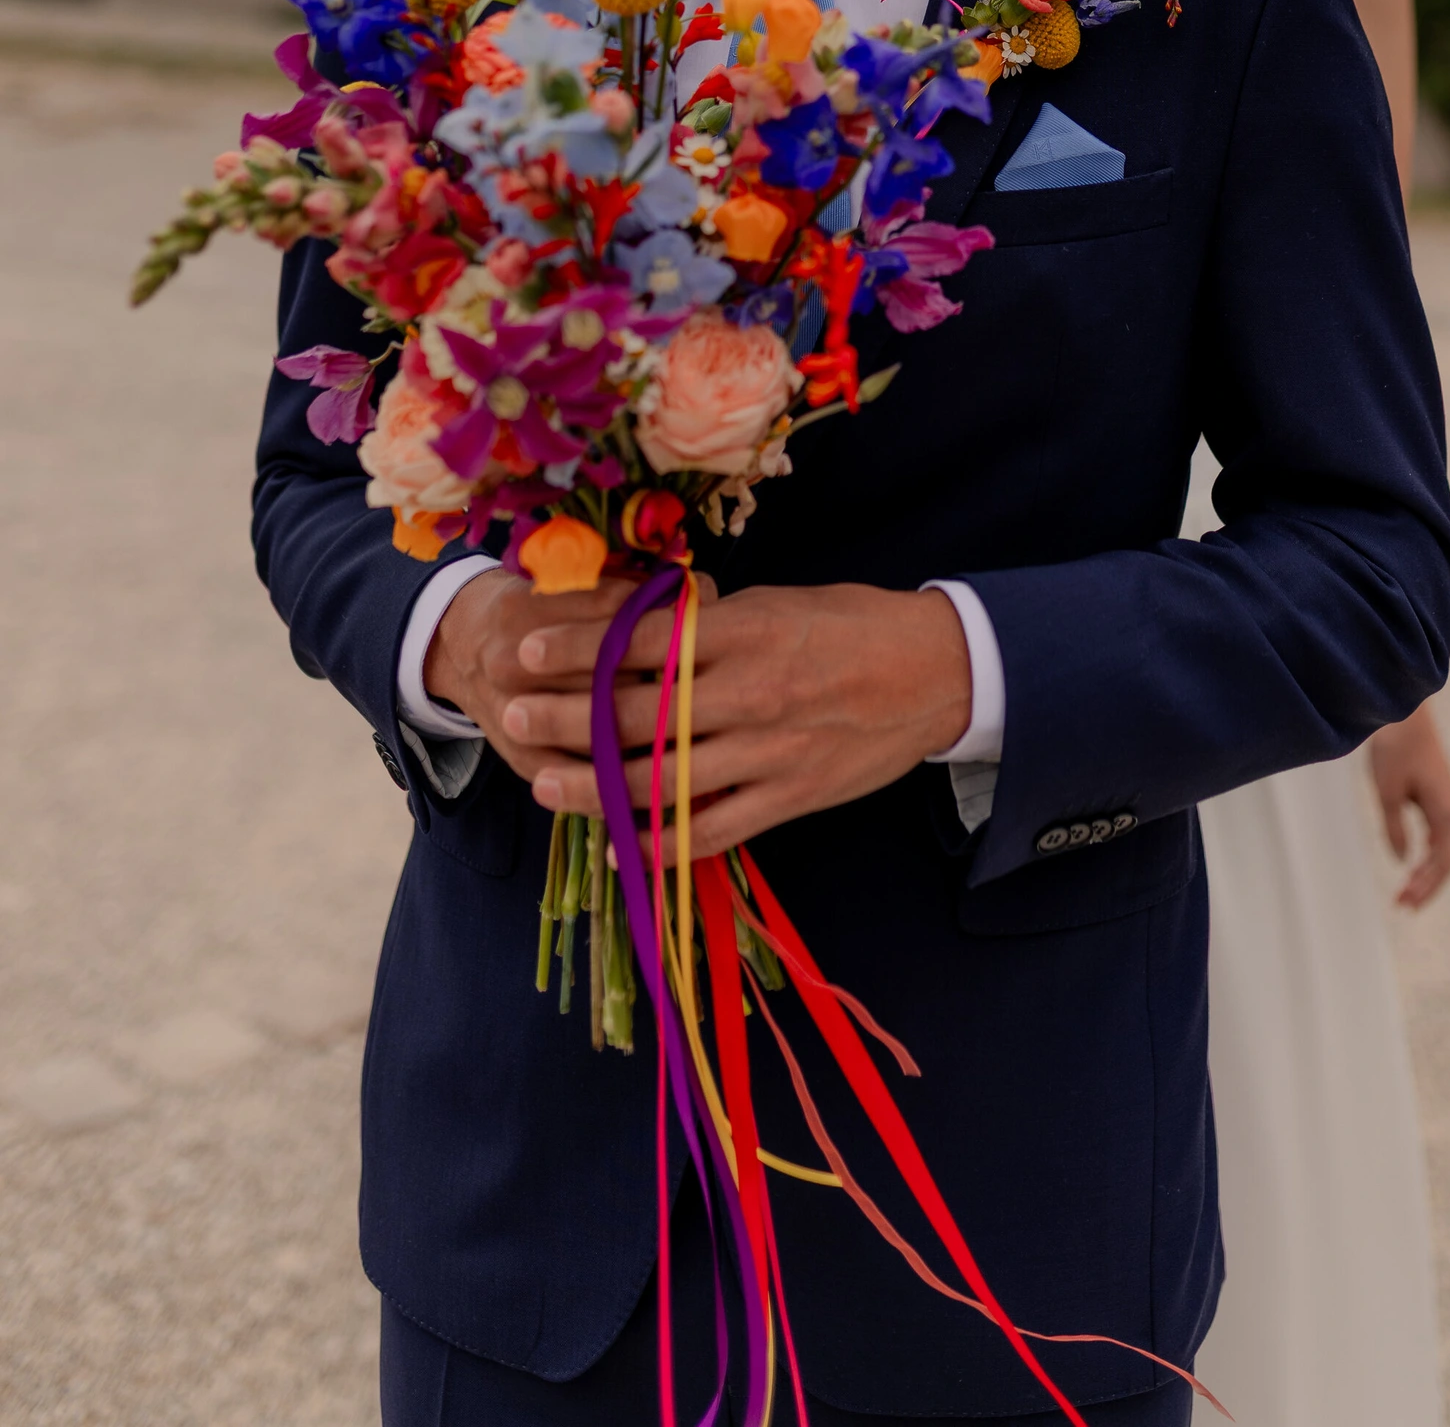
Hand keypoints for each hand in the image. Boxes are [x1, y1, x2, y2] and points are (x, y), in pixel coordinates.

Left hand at [437, 575, 972, 863]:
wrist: (936, 671)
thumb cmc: (852, 623)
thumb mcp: (778, 603)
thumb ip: (712, 625)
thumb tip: (640, 633)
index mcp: (744, 632)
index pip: (640, 642)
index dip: (577, 650)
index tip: (526, 650)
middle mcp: (750, 693)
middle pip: (636, 713)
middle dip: (565, 718)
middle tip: (513, 713)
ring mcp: (768, 752)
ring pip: (662, 780)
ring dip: (595, 786)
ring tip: (544, 785)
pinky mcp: (790, 797)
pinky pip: (713, 829)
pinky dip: (662, 843)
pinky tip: (621, 846)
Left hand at [1367, 701, 1449, 909]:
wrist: (1404, 708)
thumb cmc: (1394, 748)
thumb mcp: (1386, 790)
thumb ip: (1394, 828)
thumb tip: (1402, 861)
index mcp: (1444, 811)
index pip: (1442, 863)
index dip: (1427, 887)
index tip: (1406, 905)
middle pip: (1446, 859)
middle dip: (1426, 885)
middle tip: (1402, 906)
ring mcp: (1447, 798)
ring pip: (1443, 846)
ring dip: (1426, 870)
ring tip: (1404, 890)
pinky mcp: (1437, 790)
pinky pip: (1437, 831)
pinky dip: (1426, 851)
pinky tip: (1412, 860)